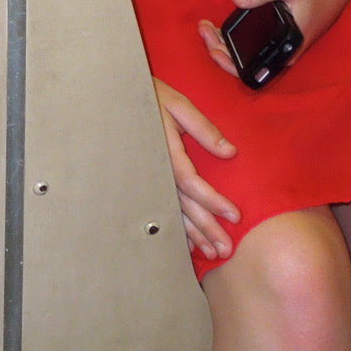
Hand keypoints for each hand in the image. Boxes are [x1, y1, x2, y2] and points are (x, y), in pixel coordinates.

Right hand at [154, 78, 239, 260]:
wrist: (116, 98)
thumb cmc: (150, 98)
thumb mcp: (178, 105)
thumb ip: (203, 128)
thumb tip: (229, 152)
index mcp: (165, 150)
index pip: (190, 182)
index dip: (212, 201)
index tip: (234, 216)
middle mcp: (156, 169)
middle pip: (183, 205)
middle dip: (205, 228)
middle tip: (226, 250)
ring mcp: (149, 176)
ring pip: (172, 211)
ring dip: (192, 233)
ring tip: (212, 253)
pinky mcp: (146, 179)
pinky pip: (161, 207)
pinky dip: (176, 226)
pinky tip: (188, 242)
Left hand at [198, 0, 350, 78]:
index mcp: (285, 49)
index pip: (252, 68)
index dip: (228, 63)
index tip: (211, 47)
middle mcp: (282, 55)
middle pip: (245, 63)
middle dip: (220, 49)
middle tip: (203, 28)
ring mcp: (279, 49)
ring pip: (247, 56)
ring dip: (225, 45)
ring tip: (207, 28)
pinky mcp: (278, 41)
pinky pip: (253, 48)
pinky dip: (235, 41)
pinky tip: (222, 29)